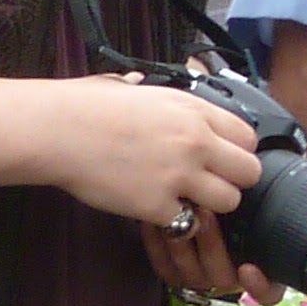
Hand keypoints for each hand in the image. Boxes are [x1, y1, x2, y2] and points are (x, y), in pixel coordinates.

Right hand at [53, 74, 277, 297]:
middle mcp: (195, 142)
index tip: (221, 159)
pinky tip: (155, 208)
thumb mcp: (136, 89)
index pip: (248, 137)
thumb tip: (141, 81)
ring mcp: (179, 176)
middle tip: (208, 183)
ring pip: (228, 202)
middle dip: (232, 181)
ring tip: (184, 198)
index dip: (237, 152)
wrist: (57, 130)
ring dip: (209, 205)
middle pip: (248, 172)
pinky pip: (187, 223)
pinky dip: (174, 221)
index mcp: (193, 110)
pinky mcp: (158, 206)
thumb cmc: (87, 106)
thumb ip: (157, 96)